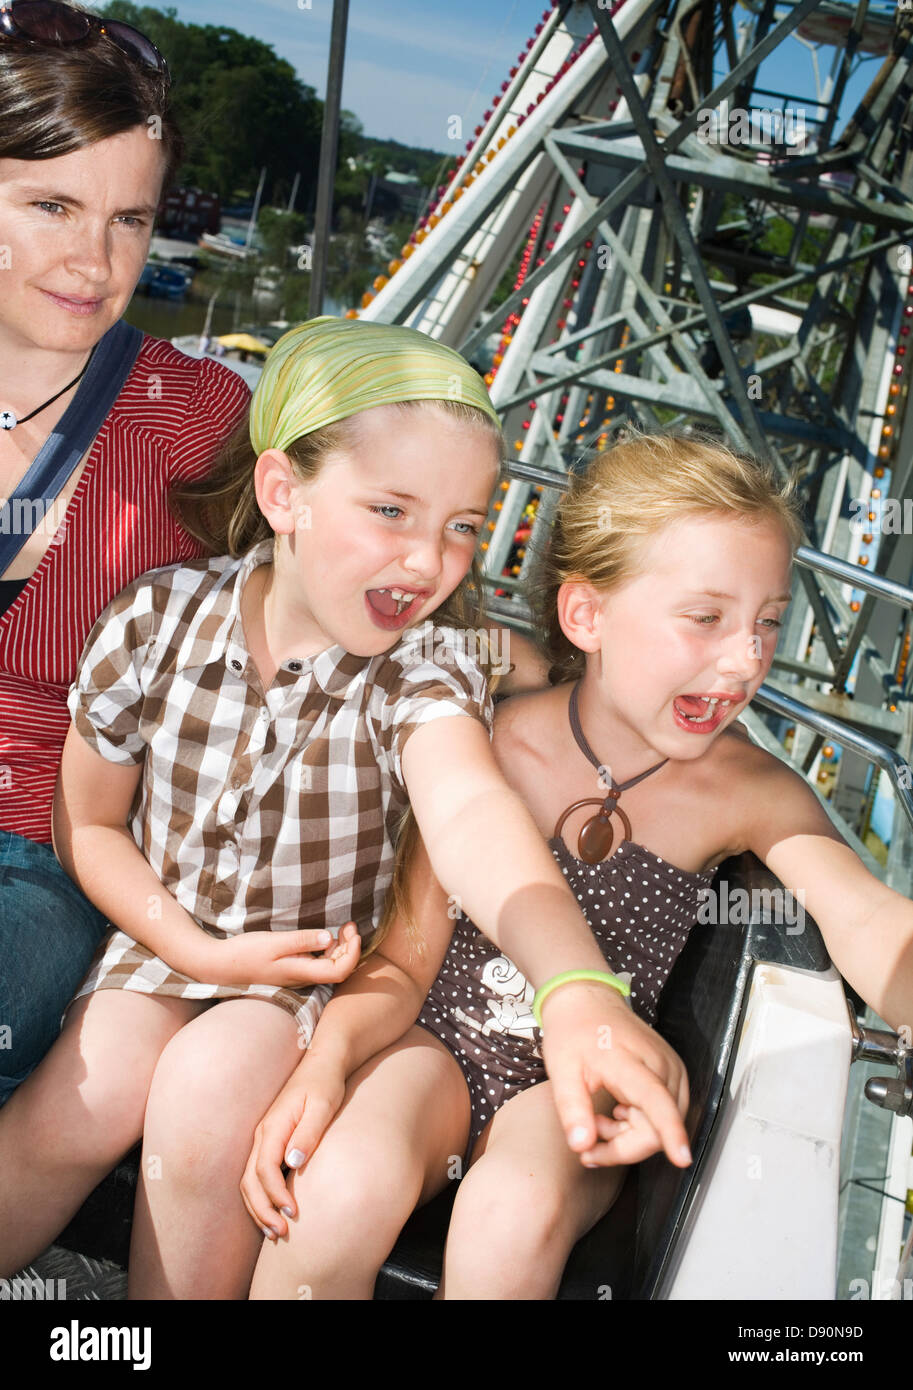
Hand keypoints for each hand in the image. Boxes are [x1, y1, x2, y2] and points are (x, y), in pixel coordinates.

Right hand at [201, 921, 361, 988]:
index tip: (352, 931)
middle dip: (350, 947)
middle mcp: (303, 977)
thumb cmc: (246, 952)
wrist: (222, 964)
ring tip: (343, 927)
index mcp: (301, 972)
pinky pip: (318, 962)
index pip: (340, 971)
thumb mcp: (275, 942)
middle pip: (339, 969)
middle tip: (350, 924)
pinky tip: (324, 936)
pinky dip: (328, 949)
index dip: (353, 953)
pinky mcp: (292, 968)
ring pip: (330, 965)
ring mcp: (298, 974)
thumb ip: (302, 941)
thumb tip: (328, 938)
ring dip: (341, 947)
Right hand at [241, 1056, 346, 1239]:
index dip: (275, 1195)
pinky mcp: (271, 1141)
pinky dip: (262, 1196)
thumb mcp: (323, 1105)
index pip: (264, 1169)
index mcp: (273, 1126)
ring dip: (258, 1207)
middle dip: (262, 1210)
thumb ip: (308, 1133)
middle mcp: (263, 1134)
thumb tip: (292, 1162)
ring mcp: (264, 1137)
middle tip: (281, 1233)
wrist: (323, 1062)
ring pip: (249, 1180)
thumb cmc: (325, 1083)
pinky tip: (275, 1209)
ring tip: (275, 1231)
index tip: (293, 1213)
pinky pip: (258, 1174)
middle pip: (249, 1180)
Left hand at [539, 982, 690, 1168]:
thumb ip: (572, 1109)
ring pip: (661, 1126)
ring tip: (599, 1118)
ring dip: (629, 1136)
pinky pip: (663, 1115)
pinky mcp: (673, 1075)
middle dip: (622, 1145)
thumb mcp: (561, 1070)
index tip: (682, 1158)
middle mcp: (662, 1066)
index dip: (670, 1132)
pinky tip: (618, 1111)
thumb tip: (581, 1145)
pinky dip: (639, 1124)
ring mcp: (672, 1070)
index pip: (656, 1101)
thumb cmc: (574, 1032)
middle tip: (589, 1133)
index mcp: (631, 1061)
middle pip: (656, 1128)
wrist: (588, 1002)